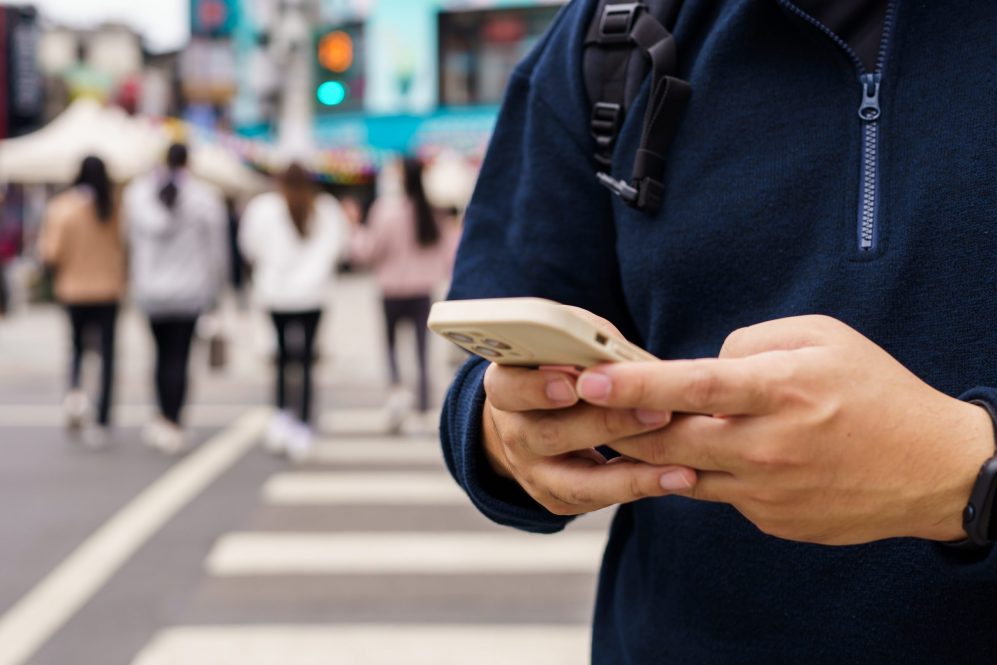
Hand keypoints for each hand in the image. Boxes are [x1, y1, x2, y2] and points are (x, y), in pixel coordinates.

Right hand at [481, 310, 696, 515]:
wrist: (533, 419)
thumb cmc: (559, 369)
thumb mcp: (563, 345)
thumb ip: (588, 344)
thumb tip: (629, 358)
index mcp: (505, 388)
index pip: (510, 388)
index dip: (538, 388)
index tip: (573, 385)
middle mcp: (514, 434)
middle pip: (553, 434)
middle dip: (608, 424)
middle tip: (658, 412)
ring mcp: (533, 473)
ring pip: (577, 482)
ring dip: (631, 474)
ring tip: (679, 465)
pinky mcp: (557, 499)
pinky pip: (599, 500)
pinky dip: (640, 488)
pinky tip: (677, 477)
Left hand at [574, 315, 994, 544]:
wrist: (931, 469)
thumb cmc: (875, 392)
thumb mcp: (823, 338)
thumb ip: (752, 343)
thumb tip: (704, 366)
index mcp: (781, 391)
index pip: (692, 386)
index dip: (635, 384)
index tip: (590, 379)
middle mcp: (768, 446)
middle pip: (670, 439)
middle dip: (621, 425)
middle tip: (587, 407)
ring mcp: (766, 491)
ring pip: (683, 472)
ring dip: (652, 452)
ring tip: (633, 429)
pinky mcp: (769, 520)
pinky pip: (717, 493)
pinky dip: (701, 472)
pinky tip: (708, 454)